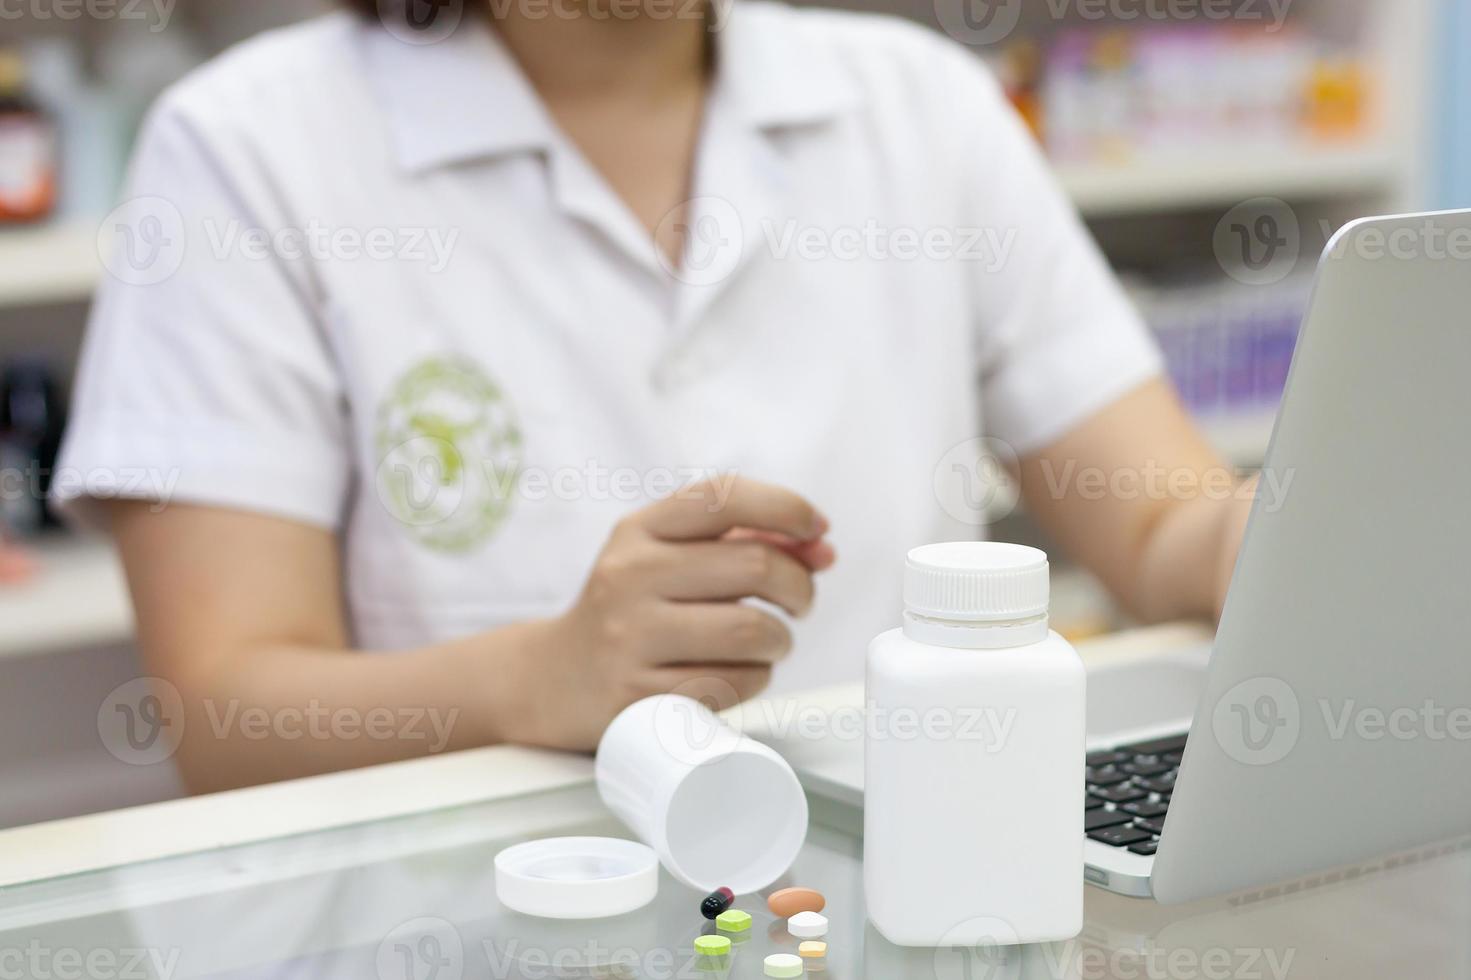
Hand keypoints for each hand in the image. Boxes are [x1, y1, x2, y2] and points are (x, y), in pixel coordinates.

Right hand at [511, 478, 834, 750]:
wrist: (552, 679)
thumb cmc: (631, 611)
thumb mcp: (666, 557)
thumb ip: (742, 540)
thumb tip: (821, 547)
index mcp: (639, 531)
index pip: (724, 497)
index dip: (787, 508)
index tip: (816, 531)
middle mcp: (629, 576)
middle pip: (755, 565)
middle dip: (799, 586)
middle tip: (798, 602)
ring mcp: (629, 638)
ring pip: (752, 630)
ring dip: (780, 640)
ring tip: (769, 642)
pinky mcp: (637, 696)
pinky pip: (733, 684)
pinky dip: (755, 678)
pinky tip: (737, 673)